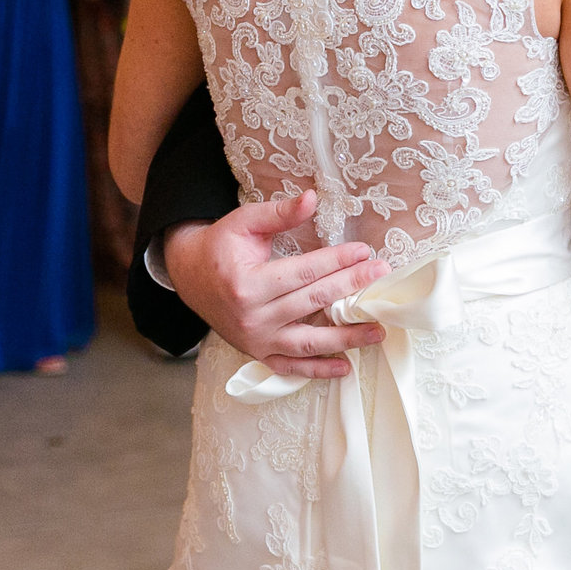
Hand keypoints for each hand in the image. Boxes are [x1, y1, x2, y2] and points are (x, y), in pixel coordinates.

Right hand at [162, 190, 390, 380]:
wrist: (189, 277)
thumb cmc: (220, 246)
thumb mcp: (244, 222)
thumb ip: (279, 213)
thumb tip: (312, 198)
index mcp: (247, 283)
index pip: (303, 272)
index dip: (336, 261)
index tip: (365, 252)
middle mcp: (252, 317)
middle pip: (312, 303)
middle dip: (350, 288)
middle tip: (381, 276)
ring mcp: (255, 340)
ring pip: (307, 343)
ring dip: (345, 339)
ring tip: (377, 331)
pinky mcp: (257, 354)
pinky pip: (291, 367)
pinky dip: (317, 371)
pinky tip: (345, 368)